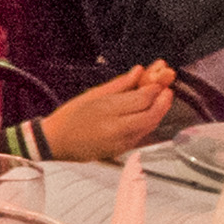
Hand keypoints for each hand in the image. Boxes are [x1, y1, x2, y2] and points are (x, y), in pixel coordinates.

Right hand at [38, 64, 178, 160]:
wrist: (56, 142)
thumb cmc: (70, 117)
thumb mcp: (93, 95)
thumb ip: (120, 84)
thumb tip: (138, 72)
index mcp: (107, 110)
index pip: (142, 98)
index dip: (155, 88)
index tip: (160, 80)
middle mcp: (116, 128)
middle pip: (151, 115)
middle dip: (163, 102)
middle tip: (167, 90)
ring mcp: (120, 142)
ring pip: (149, 127)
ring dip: (159, 113)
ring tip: (161, 100)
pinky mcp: (121, 151)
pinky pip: (141, 135)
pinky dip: (148, 123)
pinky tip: (147, 114)